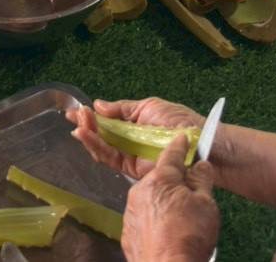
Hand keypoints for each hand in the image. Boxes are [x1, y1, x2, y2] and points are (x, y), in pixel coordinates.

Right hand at [68, 98, 203, 180]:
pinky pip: (111, 159)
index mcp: (135, 123)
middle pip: (103, 134)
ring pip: (103, 147)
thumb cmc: (180, 122)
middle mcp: (131, 140)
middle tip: (74, 116)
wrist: (201, 146)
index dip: (93, 116)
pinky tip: (87, 137)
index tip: (77, 110)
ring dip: (89, 136)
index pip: (109, 120)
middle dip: (87, 125)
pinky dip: (98, 148)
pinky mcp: (133, 170)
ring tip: (79, 125)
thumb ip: (123, 108)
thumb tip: (99, 104)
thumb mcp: (150, 106)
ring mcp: (131, 155)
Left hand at [120, 135, 219, 261]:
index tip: (183, 138)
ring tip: (180, 222)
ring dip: (162, 204)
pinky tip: (166, 233)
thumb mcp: (206, 204)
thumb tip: (202, 165)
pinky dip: (154, 222)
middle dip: (173, 184)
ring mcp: (131, 212)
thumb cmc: (189, 236)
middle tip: (190, 197)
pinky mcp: (128, 232)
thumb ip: (202, 180)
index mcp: (160, 180)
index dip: (180, 146)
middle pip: (159, 180)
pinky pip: (143, 219)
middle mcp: (140, 191)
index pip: (171, 155)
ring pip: (150, 200)